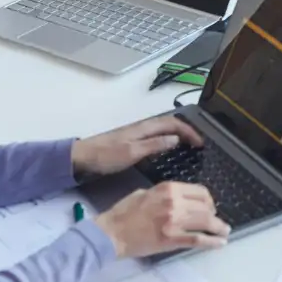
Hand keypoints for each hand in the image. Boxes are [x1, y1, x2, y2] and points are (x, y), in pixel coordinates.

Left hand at [72, 116, 202, 176]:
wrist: (81, 158)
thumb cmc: (106, 156)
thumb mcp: (132, 152)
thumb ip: (155, 145)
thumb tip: (176, 140)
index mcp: (145, 127)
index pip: (174, 124)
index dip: (189, 131)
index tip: (201, 144)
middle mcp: (142, 127)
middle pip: (170, 123)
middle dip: (186, 130)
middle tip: (197, 143)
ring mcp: (136, 133)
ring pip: (163, 128)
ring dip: (178, 134)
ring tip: (188, 145)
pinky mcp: (131, 140)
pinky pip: (156, 135)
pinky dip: (167, 138)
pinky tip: (167, 149)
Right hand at [94, 181, 229, 257]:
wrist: (109, 233)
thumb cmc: (123, 213)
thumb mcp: (144, 193)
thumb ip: (164, 194)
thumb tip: (179, 198)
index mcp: (168, 189)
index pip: (199, 192)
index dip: (208, 200)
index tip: (210, 207)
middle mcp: (175, 202)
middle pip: (206, 207)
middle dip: (214, 214)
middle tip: (217, 221)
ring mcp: (174, 221)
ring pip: (206, 222)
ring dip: (219, 227)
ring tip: (225, 232)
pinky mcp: (172, 239)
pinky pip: (198, 240)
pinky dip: (212, 242)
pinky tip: (220, 243)